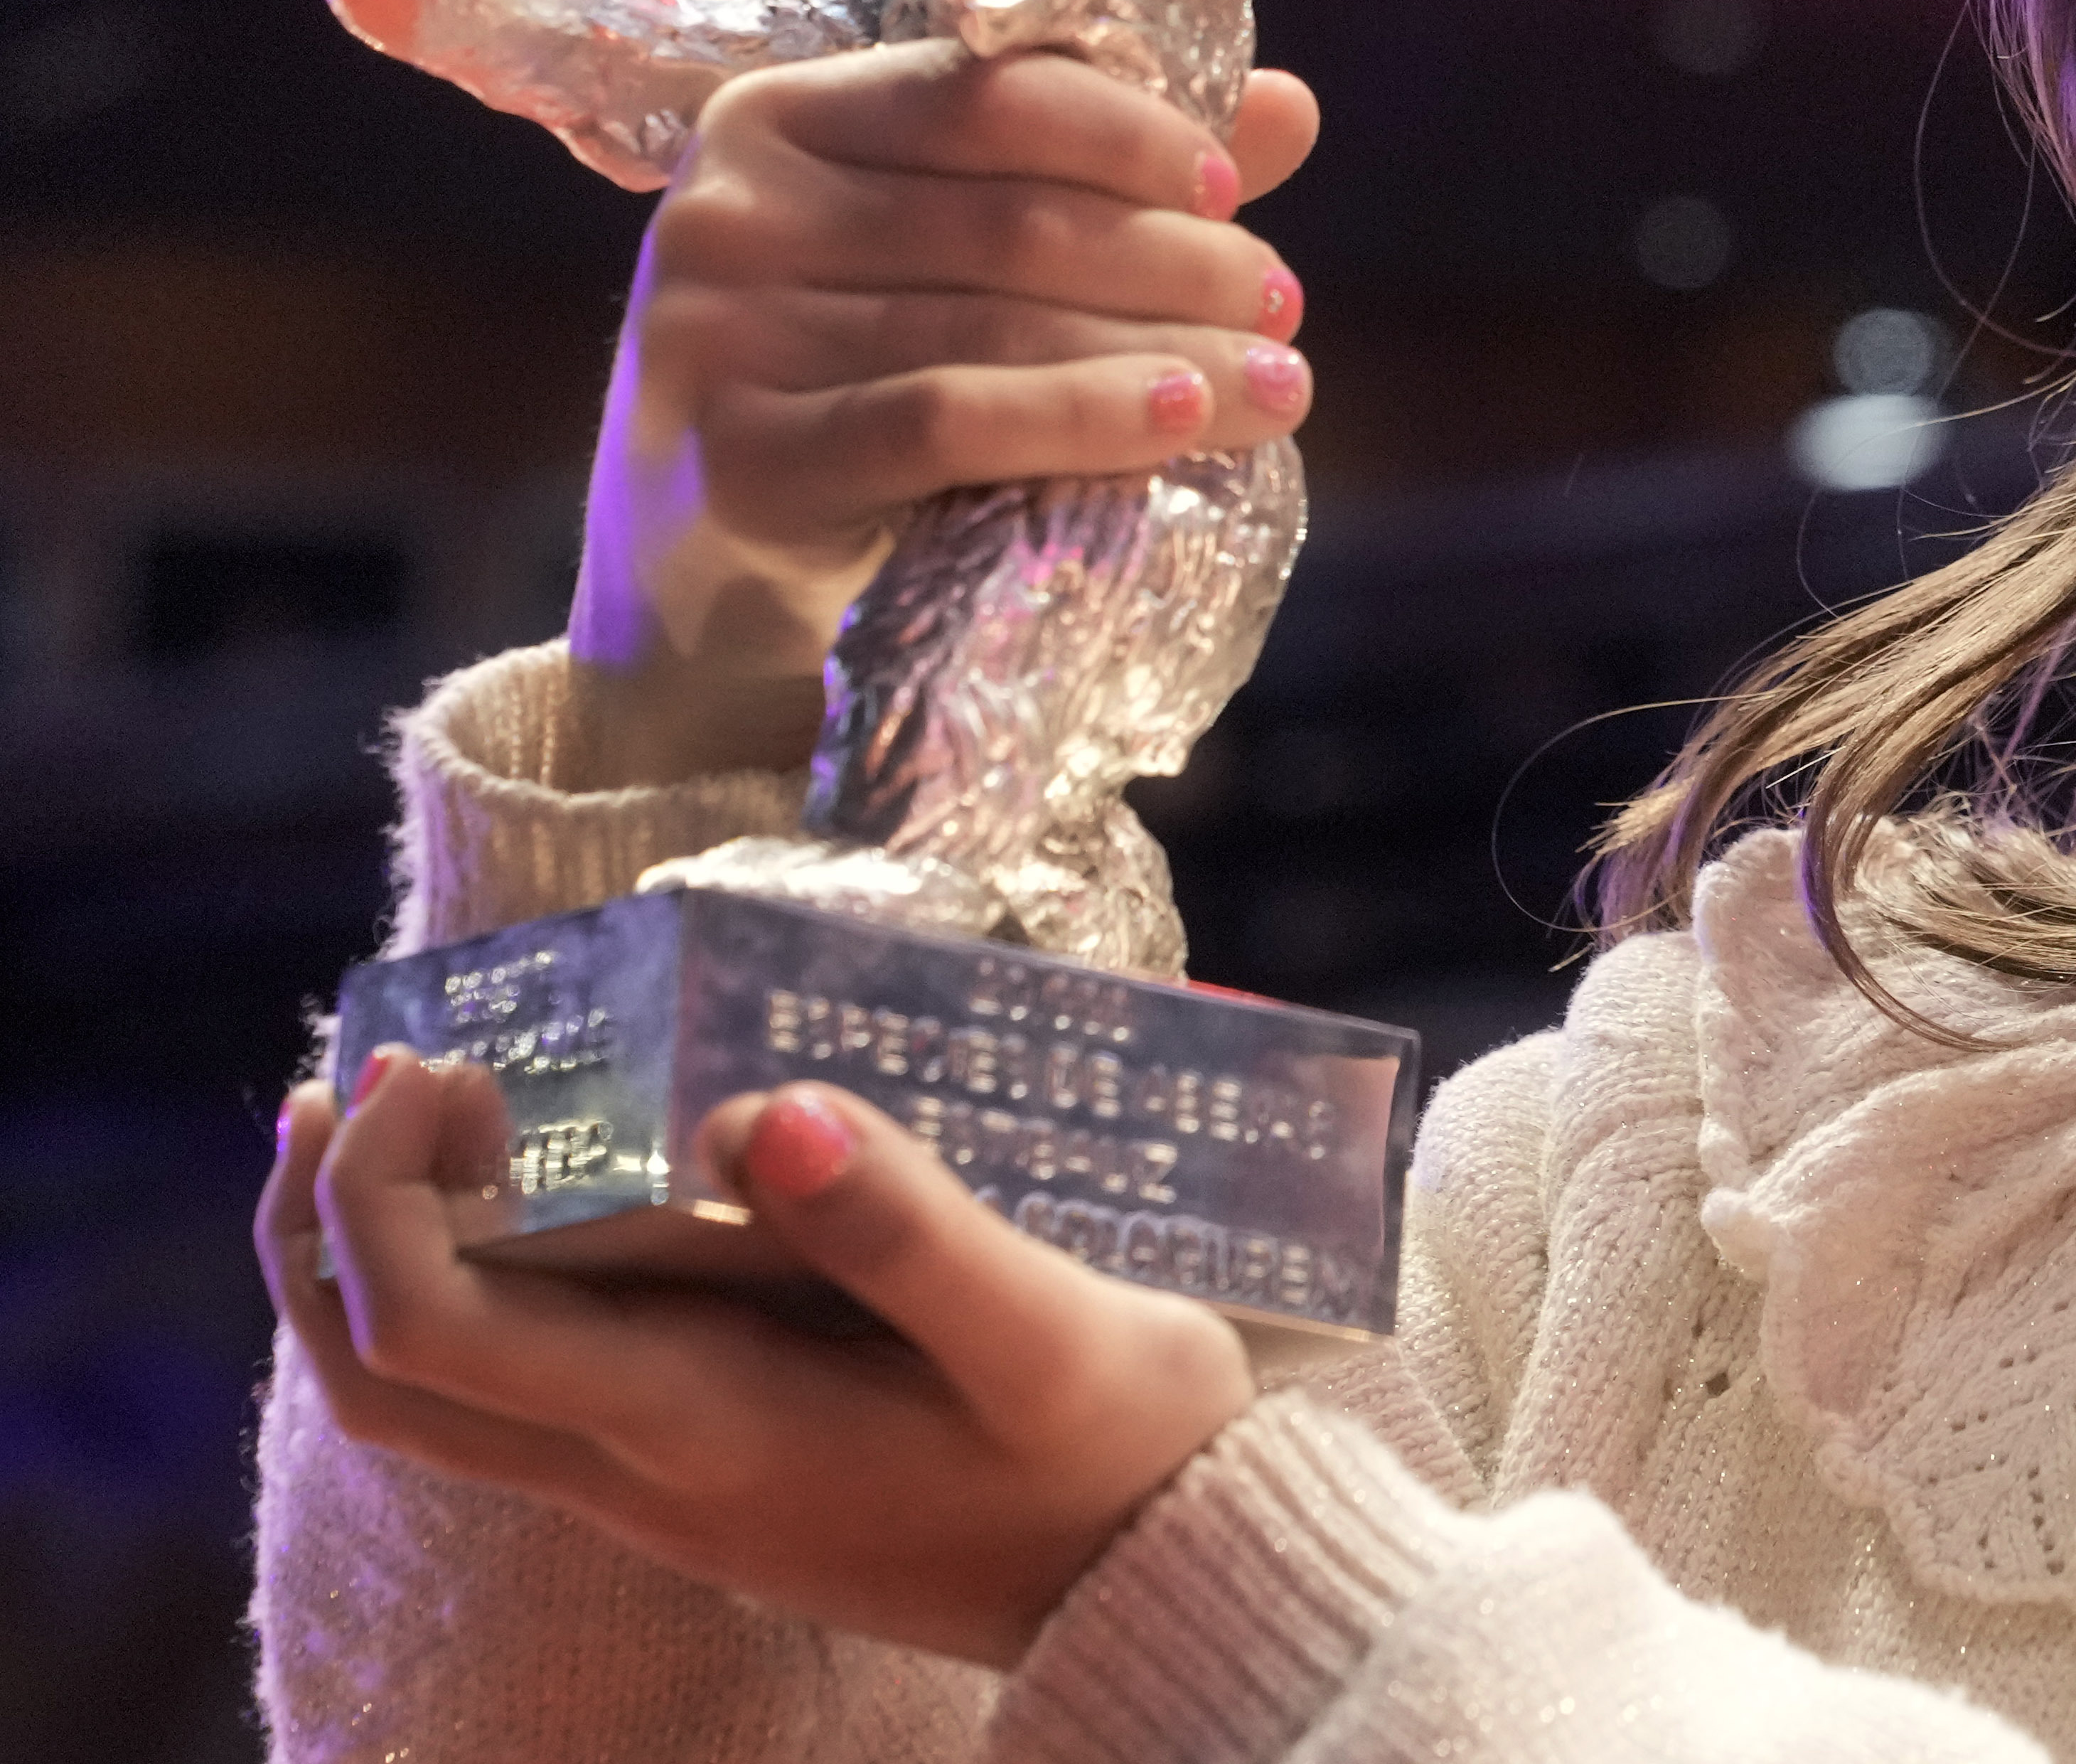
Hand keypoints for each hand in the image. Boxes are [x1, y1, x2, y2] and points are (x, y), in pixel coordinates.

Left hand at [259, 1051, 1256, 1668]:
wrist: (1169, 1594)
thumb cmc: (1121, 1456)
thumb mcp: (1049, 1331)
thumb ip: (904, 1225)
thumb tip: (747, 1112)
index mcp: (704, 1424)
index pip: (434, 1332)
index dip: (383, 1195)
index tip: (452, 1068)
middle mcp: (649, 1474)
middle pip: (382, 1380)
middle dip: (321, 1225)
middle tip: (359, 1074)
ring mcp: (671, 1489)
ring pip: (435, 1400)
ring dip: (375, 1260)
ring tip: (414, 1115)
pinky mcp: (712, 1475)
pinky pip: (520, 1393)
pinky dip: (473, 1287)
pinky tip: (546, 1195)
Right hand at [569, 47, 1320, 782]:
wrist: (716, 607)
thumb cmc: (859, 407)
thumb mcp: (961, 275)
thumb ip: (1105, 181)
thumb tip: (1290, 107)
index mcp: (778, 119)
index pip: (988, 95)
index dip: (1130, 137)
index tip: (1233, 194)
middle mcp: (728, 211)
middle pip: (1011, 219)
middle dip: (1177, 260)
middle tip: (1284, 303)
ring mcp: (717, 336)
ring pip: (996, 322)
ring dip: (1168, 348)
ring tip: (1280, 381)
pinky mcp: (742, 459)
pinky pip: (947, 420)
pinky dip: (1083, 416)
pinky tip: (1185, 422)